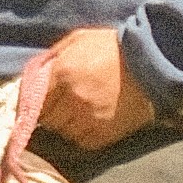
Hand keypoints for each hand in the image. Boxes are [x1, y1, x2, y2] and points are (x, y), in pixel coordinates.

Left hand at [35, 24, 155, 151]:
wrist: (150, 60)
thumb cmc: (111, 46)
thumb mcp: (78, 40)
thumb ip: (52, 57)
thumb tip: (32, 75)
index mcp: (63, 73)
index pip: (33, 100)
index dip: (35, 102)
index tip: (39, 104)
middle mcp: (73, 98)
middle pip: (48, 120)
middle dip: (51, 114)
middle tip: (61, 108)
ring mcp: (90, 117)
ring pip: (64, 133)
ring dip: (67, 126)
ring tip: (78, 115)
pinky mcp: (105, 132)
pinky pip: (83, 142)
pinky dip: (83, 135)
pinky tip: (91, 123)